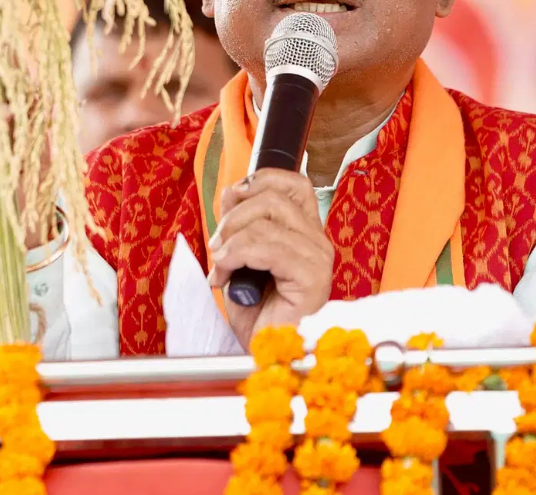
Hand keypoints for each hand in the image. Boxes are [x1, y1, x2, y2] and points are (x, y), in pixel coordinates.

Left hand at [207, 169, 333, 350]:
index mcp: (306, 233)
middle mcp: (318, 242)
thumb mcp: (240, 257)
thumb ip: (240, 222)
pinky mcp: (311, 278)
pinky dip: (235, 257)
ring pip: (265, 220)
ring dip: (230, 241)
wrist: (261, 355)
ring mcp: (318, 259)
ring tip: (220, 267)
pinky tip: (225, 278)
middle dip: (233, 216)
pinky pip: (265, 248)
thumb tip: (233, 191)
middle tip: (218, 246)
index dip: (262, 179)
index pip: (295, 183)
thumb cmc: (256, 314)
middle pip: (274, 196)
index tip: (234, 197)